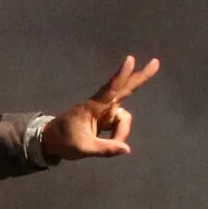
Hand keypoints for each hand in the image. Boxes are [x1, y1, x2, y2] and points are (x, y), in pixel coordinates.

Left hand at [41, 55, 160, 160]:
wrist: (51, 141)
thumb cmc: (63, 141)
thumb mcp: (83, 149)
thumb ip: (105, 149)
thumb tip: (126, 149)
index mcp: (93, 107)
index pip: (109, 89)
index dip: (121, 75)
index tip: (130, 59)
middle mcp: (101, 105)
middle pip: (124, 89)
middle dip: (140, 77)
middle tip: (156, 62)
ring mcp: (105, 111)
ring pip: (124, 118)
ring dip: (121, 132)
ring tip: (112, 146)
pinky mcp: (106, 117)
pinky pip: (119, 123)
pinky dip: (119, 134)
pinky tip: (111, 142)